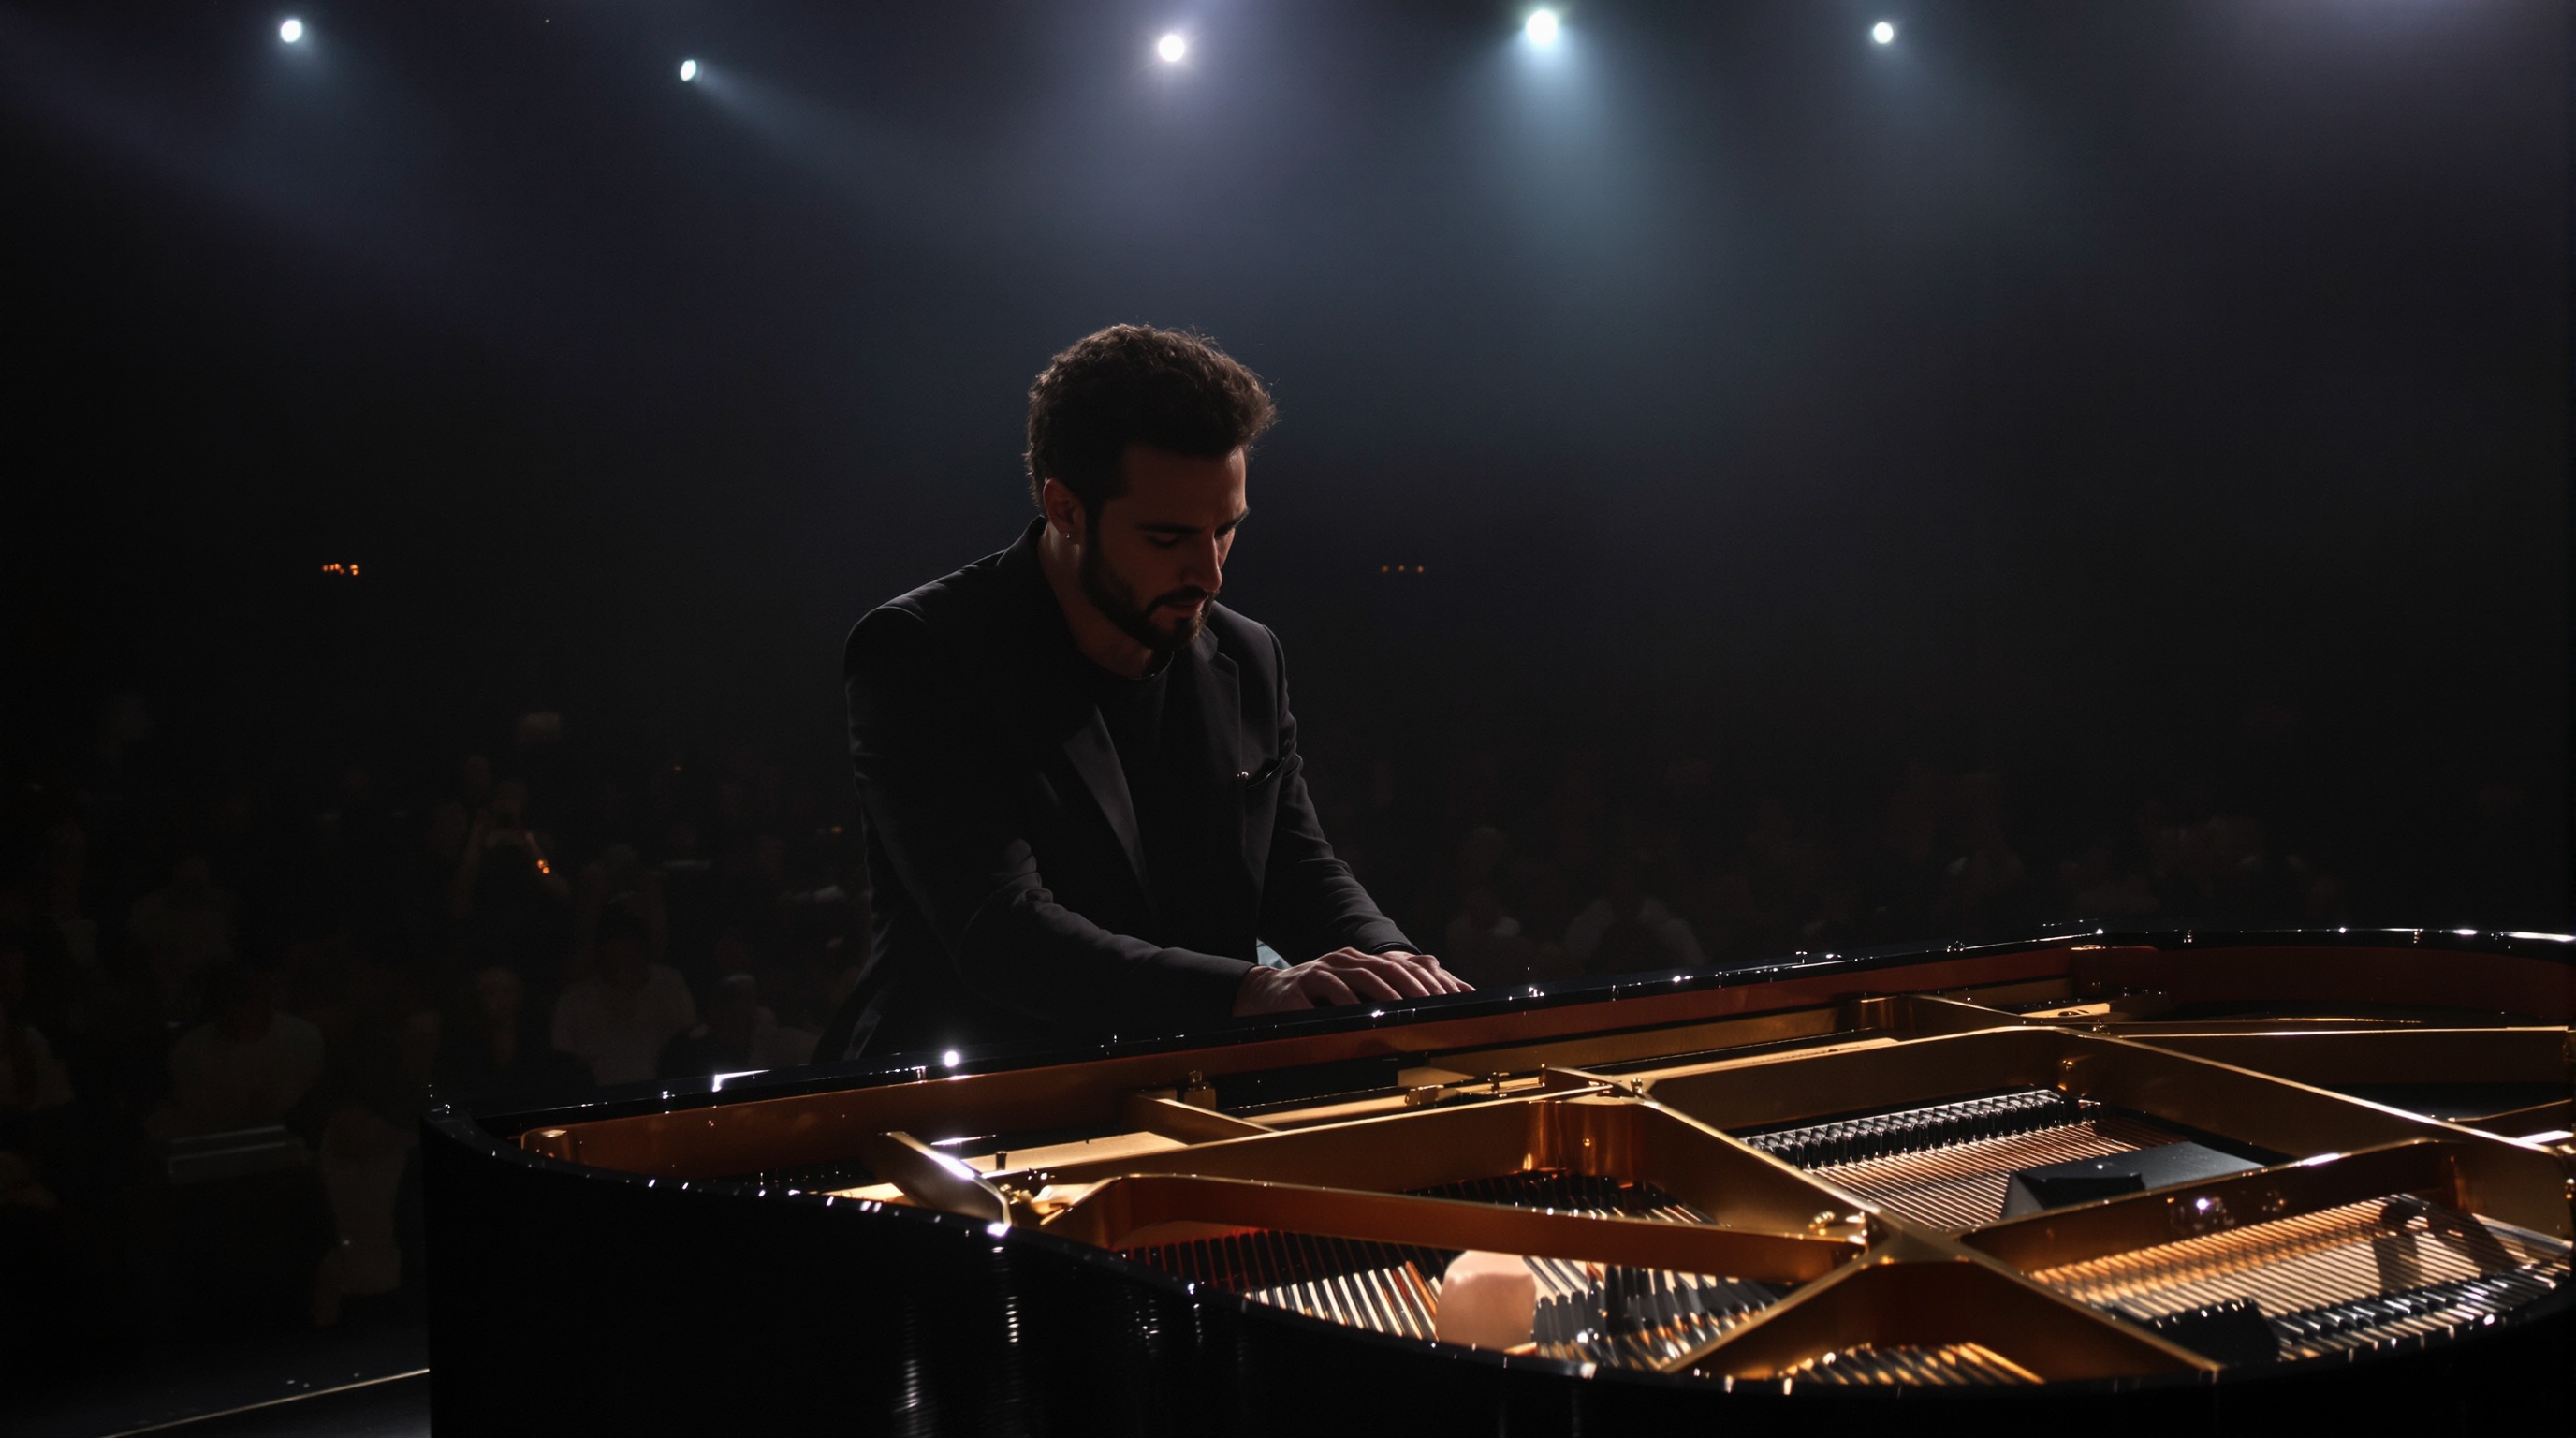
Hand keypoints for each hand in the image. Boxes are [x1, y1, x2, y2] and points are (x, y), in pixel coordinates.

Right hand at [1232, 948, 1472, 1016]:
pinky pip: (1324, 991)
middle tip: (1432, 1005)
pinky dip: (1343, 1002)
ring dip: (1383, 994)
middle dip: (1412, 986)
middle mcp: (1342, 960)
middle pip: (1385, 968)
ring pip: (1359, 976)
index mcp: (1357, 961)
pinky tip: (1357, 1014)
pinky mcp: (1299, 985)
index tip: (1448, 998)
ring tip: (1401, 1009)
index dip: (1425, 980)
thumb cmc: (1311, 999)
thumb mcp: (1345, 993)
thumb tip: (1422, 1009)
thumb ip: (1376, 996)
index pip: (1399, 966)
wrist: (1261, 995)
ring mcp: (1321, 970)